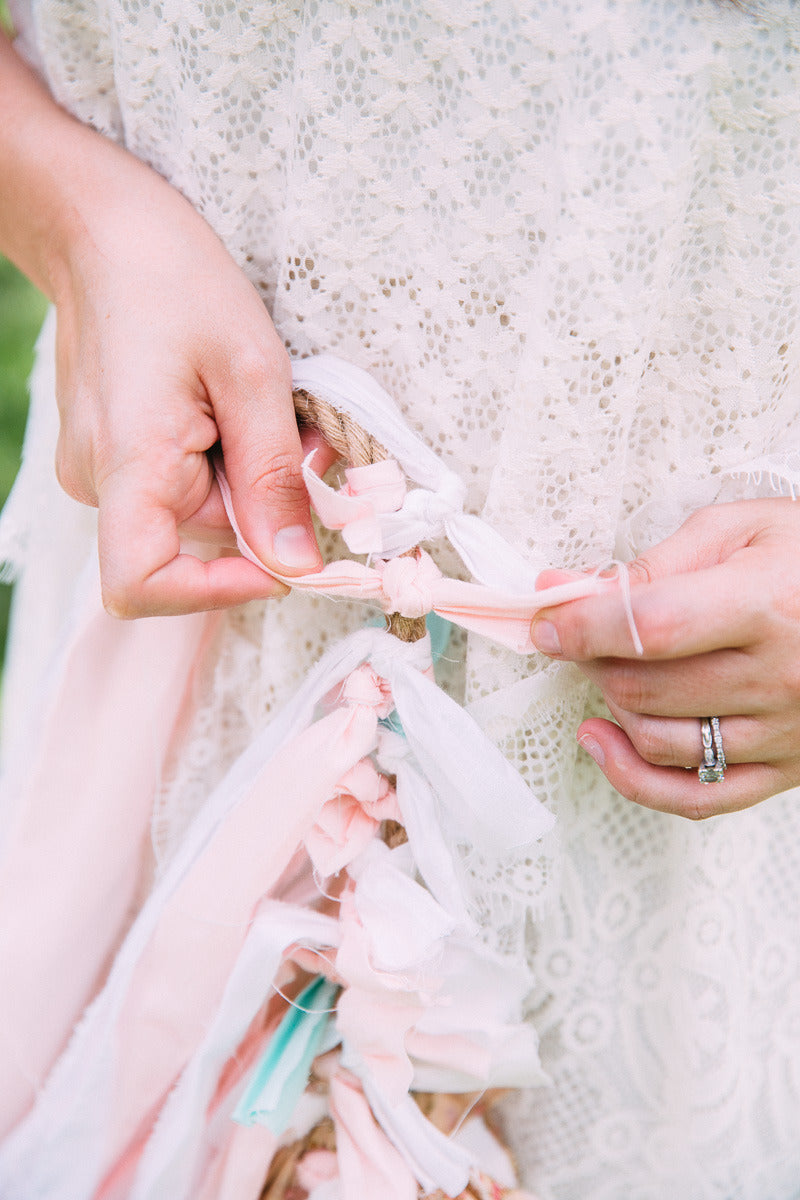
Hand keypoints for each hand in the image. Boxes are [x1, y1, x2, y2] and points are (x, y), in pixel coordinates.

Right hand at [0, 37, 330, 615]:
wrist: (102, 229)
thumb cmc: (172, 279)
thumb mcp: (251, 370)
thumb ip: (273, 476)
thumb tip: (298, 566)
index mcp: (124, 463)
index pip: (141, 586)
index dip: (217, 593)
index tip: (284, 557)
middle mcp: (99, 480)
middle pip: (196, 547)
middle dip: (266, 508)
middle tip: (305, 440)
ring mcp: (102, 470)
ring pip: (199, 516)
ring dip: (252, 480)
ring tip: (268, 409)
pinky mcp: (114, 457)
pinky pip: (183, 488)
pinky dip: (227, 464)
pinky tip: (239, 410)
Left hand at [530, 499, 799, 818]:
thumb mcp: (743, 528)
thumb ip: (657, 559)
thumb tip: (566, 586)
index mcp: (766, 606)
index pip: (648, 628)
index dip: (580, 626)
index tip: (544, 620)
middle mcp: (778, 678)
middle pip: (642, 687)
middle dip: (591, 659)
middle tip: (583, 632)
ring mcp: (783, 733)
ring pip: (657, 741)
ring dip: (611, 706)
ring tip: (607, 671)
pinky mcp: (785, 771)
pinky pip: (694, 797)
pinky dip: (632, 778)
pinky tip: (601, 740)